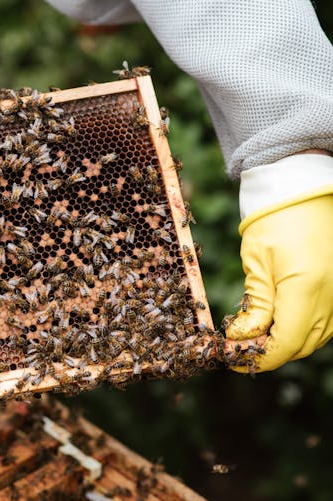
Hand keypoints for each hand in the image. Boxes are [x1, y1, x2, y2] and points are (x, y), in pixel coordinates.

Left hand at [225, 194, 332, 371]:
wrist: (301, 191)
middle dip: (270, 352)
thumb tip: (242, 338)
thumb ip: (254, 306)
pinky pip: (325, 322)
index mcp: (307, 289)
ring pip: (315, 337)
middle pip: (302, 345)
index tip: (233, 359)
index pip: (286, 343)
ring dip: (286, 343)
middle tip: (238, 348)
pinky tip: (277, 322)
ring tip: (254, 336)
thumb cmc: (273, 221)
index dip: (259, 357)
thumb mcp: (256, 265)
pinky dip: (302, 329)